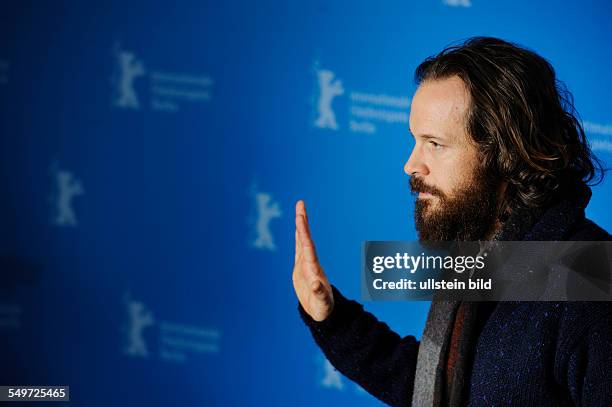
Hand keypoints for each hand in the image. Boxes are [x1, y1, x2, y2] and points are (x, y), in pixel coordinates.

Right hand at [292, 200, 333, 320]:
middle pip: (305, 238)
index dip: (303, 233)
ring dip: (301, 224)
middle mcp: (310, 262)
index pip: (308, 247)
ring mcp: (306, 262)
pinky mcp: (302, 265)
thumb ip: (319, 294)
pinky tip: (299, 225)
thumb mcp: (321, 302)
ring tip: (300, 208)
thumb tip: (317, 284)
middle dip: (303, 222)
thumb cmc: (323, 307)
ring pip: (302, 239)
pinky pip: (299, 246)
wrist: (322, 310)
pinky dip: (298, 235)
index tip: (301, 219)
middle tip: (300, 204)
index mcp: (313, 269)